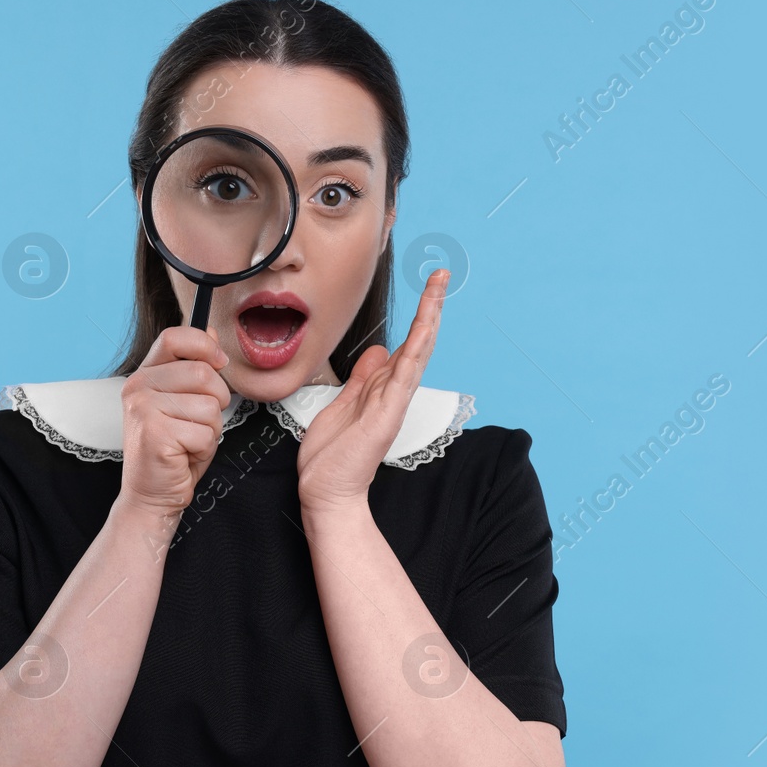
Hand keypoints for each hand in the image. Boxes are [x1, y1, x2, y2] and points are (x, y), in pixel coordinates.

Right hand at [119, 322, 231, 515]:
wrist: (152, 494)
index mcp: (145, 374)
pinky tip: (185, 455)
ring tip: (190, 441)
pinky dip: (205, 448)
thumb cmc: (173, 450)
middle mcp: (138, 387)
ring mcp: (143, 410)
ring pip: (209, 406)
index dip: (205, 345)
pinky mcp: (155, 434)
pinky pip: (205, 433)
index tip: (220, 362)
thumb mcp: (187, 402)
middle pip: (203, 373)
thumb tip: (213, 332)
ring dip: (211, 429)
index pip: (174, 337)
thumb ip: (196, 368)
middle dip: (217, 401)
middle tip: (200, 421)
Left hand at [297, 268, 448, 510]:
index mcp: (382, 388)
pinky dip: (415, 350)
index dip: (417, 316)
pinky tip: (424, 327)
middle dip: (430, 308)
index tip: (427, 288)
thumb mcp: (344, 404)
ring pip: (416, 352)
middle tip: (440, 276)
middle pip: (417, 342)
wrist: (327, 491)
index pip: (404, 345)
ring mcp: (392, 402)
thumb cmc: (332, 455)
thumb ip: (363, 378)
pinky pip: (404, 376)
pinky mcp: (386, 414)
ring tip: (437, 288)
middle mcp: (393, 392)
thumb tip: (378, 350)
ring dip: (428, 319)